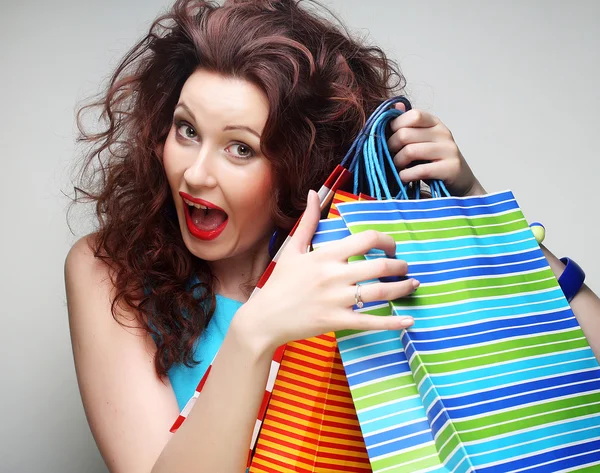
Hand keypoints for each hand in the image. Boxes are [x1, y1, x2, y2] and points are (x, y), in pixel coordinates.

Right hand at [236, 190, 417, 353]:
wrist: (265, 318)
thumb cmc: (280, 283)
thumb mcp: (292, 249)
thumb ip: (309, 221)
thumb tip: (314, 192)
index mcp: (326, 255)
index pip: (367, 239)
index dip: (387, 241)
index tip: (390, 248)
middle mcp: (334, 275)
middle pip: (380, 266)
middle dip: (400, 266)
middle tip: (405, 268)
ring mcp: (337, 300)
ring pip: (381, 292)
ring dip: (403, 288)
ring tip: (412, 285)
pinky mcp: (337, 321)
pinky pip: (371, 321)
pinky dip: (393, 323)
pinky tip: (408, 322)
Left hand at [387, 103, 485, 196]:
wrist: (460, 180)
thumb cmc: (434, 160)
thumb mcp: (421, 140)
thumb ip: (407, 125)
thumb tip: (394, 104)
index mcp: (435, 122)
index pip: (413, 115)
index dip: (395, 126)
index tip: (389, 138)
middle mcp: (443, 133)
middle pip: (405, 134)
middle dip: (391, 147)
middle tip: (390, 156)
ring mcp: (448, 150)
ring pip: (410, 151)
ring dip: (397, 162)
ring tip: (398, 168)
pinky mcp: (450, 168)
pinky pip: (421, 170)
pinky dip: (406, 175)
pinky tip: (403, 177)